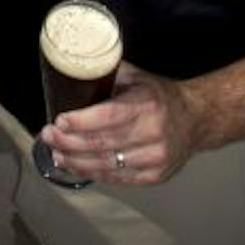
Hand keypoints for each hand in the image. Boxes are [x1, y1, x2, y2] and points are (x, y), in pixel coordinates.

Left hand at [40, 64, 201, 185]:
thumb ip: (107, 73)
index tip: (59, 120)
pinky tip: (76, 166)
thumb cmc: (159, 96)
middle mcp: (153, 132)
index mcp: (147, 103)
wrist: (196, 119)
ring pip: (107, 164)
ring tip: (56, 153)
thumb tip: (71, 65)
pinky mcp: (155, 176)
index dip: (81, 121)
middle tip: (48, 135)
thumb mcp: (136, 77)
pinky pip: (118, 179)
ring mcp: (156, 158)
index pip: (109, 115)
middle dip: (69, 141)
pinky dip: (93, 173)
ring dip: (76, 161)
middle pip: (103, 143)